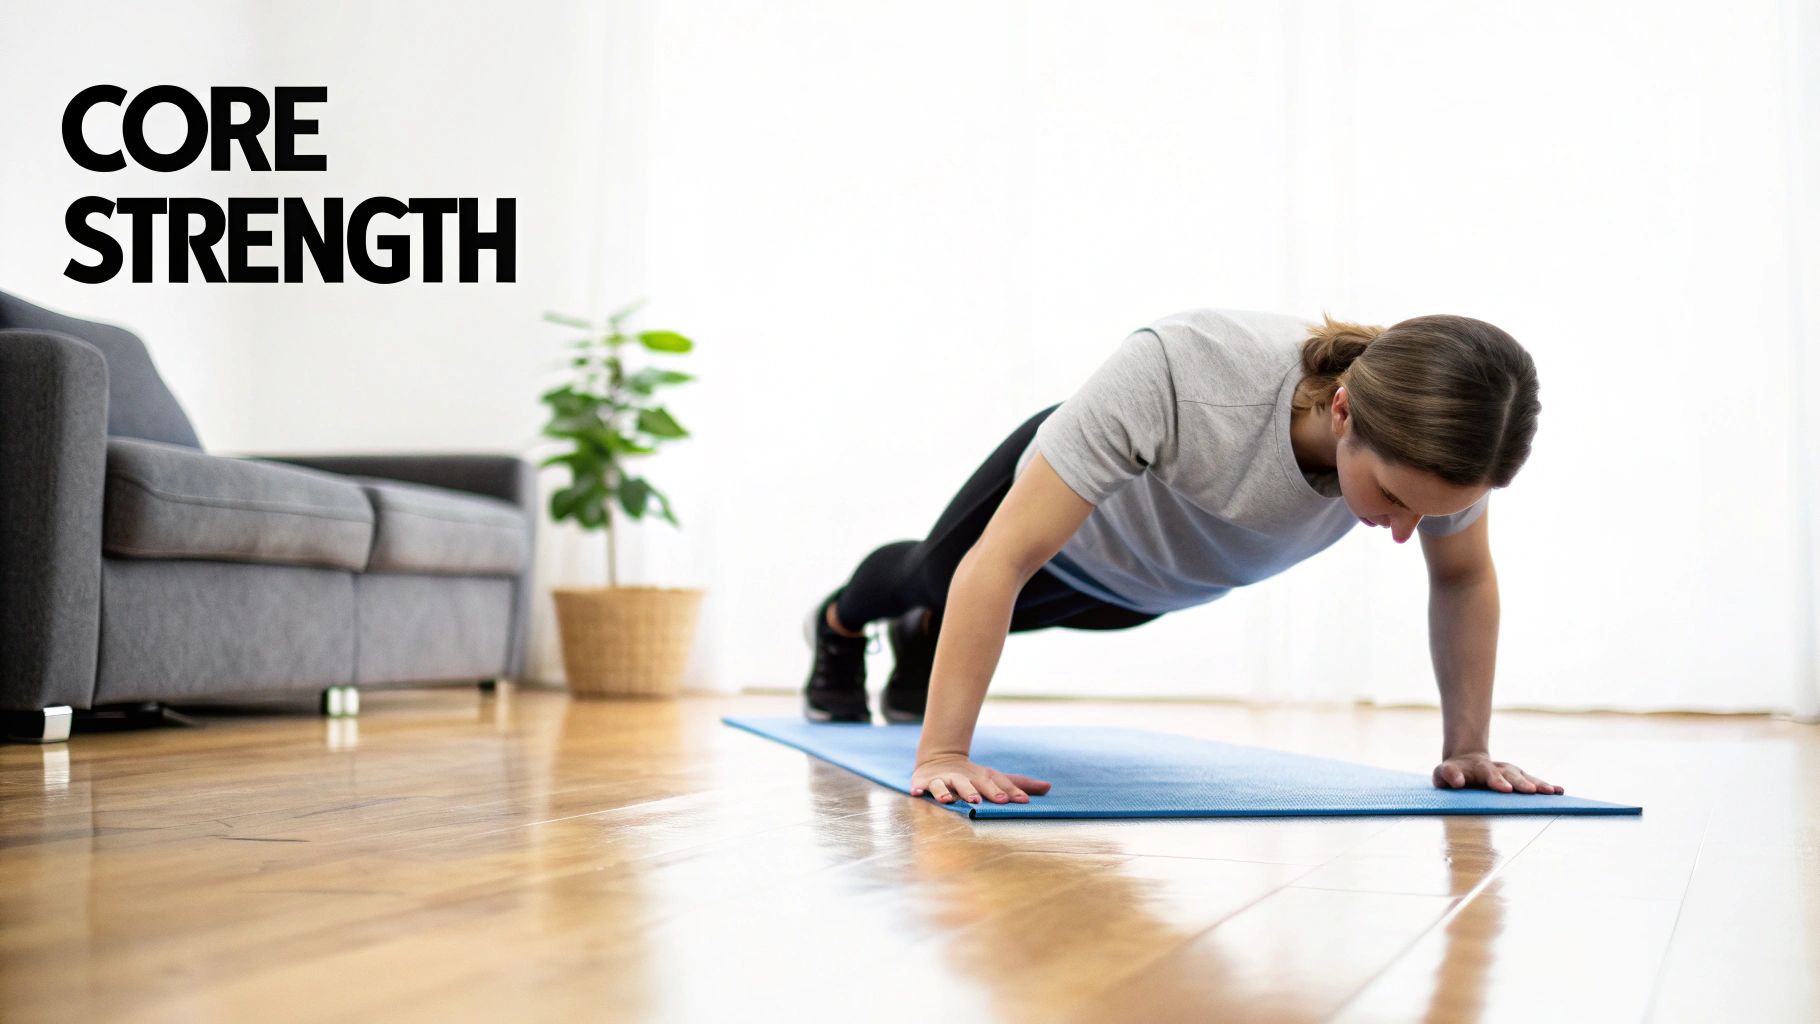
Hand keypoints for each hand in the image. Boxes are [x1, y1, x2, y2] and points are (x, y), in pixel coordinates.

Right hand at [910, 754, 1050, 805]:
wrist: (940, 760)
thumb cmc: (973, 777)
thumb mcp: (994, 778)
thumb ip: (1018, 785)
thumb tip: (1049, 787)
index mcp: (982, 778)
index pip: (998, 784)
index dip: (1009, 792)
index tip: (1023, 800)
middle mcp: (964, 778)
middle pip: (972, 784)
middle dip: (976, 792)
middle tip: (981, 800)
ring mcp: (944, 780)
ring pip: (945, 786)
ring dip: (947, 792)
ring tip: (948, 801)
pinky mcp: (925, 782)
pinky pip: (922, 786)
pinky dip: (919, 788)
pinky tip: (917, 792)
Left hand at [1433, 753, 1562, 794]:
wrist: (1466, 761)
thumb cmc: (1453, 773)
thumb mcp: (1442, 773)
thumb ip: (1447, 775)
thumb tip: (1457, 783)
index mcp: (1479, 768)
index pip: (1488, 774)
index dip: (1496, 781)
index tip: (1505, 790)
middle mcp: (1497, 768)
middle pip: (1510, 775)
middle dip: (1520, 783)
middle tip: (1530, 792)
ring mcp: (1510, 772)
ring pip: (1524, 777)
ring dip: (1537, 784)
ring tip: (1551, 792)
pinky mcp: (1519, 778)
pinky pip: (1534, 782)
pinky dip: (1546, 786)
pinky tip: (1559, 791)